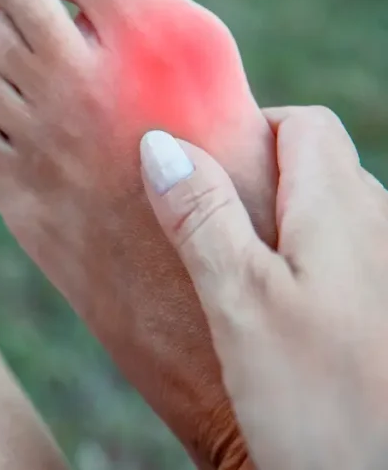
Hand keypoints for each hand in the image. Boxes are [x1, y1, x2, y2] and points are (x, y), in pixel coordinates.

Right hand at [139, 106, 387, 469]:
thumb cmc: (320, 400)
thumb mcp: (241, 302)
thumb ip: (202, 218)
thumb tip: (160, 145)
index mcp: (344, 210)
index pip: (303, 125)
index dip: (248, 129)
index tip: (198, 167)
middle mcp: (381, 231)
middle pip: (319, 169)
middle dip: (257, 178)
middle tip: (200, 223)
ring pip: (332, 220)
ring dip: (279, 227)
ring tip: (230, 273)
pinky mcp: (383, 321)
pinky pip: (344, 267)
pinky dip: (303, 269)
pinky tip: (274, 319)